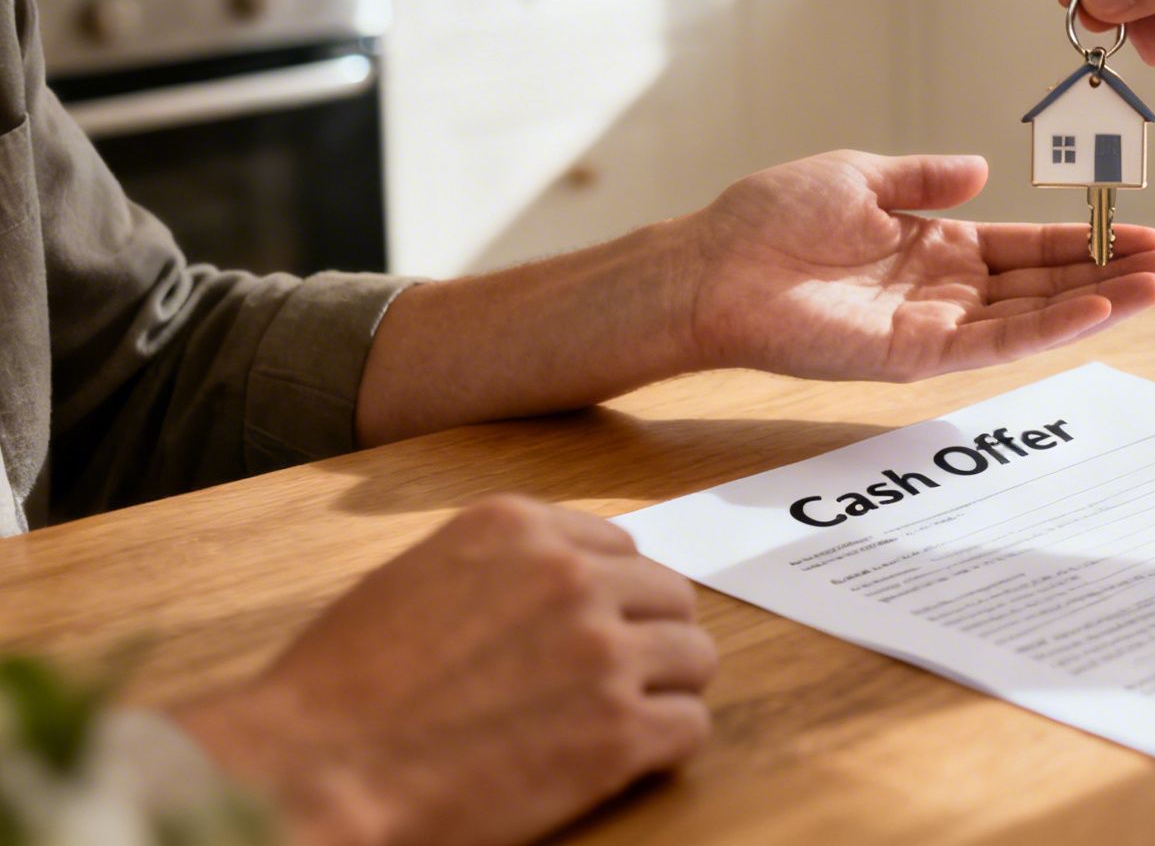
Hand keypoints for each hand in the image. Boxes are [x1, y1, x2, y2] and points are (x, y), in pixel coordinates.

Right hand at [174, 496, 714, 845]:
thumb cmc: (339, 687)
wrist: (314, 769)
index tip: (598, 627)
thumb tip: (559, 582)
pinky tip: (629, 760)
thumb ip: (501, 570)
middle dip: (649, 637)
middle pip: (668, 597)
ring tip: (626, 721)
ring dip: (667, 689)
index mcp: (519, 529)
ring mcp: (602, 653)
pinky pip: (690, 727)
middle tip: (619, 680)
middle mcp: (572, 578)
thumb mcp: (418, 578)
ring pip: (694, 657)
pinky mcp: (619, 732)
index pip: (620, 547)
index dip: (615, 595)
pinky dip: (668, 745)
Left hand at [679, 150, 1154, 381]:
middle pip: (1051, 286)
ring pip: (1037, 317)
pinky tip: (1099, 309)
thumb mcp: (862, 175)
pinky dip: (1050, 328)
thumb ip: (927, 177)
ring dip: (1103, 303)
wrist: (711, 264)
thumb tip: (984, 166)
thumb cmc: (770, 220)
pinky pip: (995, 342)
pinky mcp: (914, 357)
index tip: (1148, 230)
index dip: (1091, 240)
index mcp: (939, 246)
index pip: (1033, 247)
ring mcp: (935, 327)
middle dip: (1117, 274)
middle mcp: (947, 292)